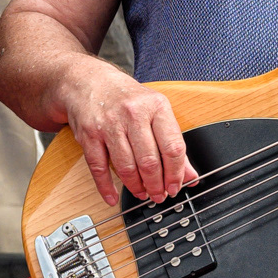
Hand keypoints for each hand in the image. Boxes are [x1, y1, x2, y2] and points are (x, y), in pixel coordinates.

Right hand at [61, 66, 197, 208]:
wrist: (89, 80)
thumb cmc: (127, 98)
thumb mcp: (156, 112)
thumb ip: (173, 143)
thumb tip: (189, 175)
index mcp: (156, 107)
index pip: (173, 147)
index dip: (175, 174)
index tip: (175, 187)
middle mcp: (133, 114)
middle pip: (149, 161)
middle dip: (156, 185)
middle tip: (159, 196)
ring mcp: (109, 124)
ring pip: (126, 167)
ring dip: (136, 186)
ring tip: (142, 193)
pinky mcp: (89, 134)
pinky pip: (98, 167)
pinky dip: (106, 186)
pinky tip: (112, 196)